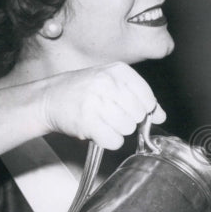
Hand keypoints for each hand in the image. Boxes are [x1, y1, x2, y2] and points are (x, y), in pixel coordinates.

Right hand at [39, 62, 164, 147]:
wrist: (49, 99)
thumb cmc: (82, 91)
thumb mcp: (112, 84)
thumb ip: (140, 98)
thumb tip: (161, 116)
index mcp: (118, 70)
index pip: (148, 97)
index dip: (142, 109)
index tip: (128, 109)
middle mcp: (108, 83)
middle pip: (139, 115)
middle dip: (127, 120)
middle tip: (110, 115)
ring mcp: (97, 101)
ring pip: (128, 129)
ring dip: (116, 131)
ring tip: (101, 121)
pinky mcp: (88, 121)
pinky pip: (114, 141)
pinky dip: (108, 141)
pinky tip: (97, 131)